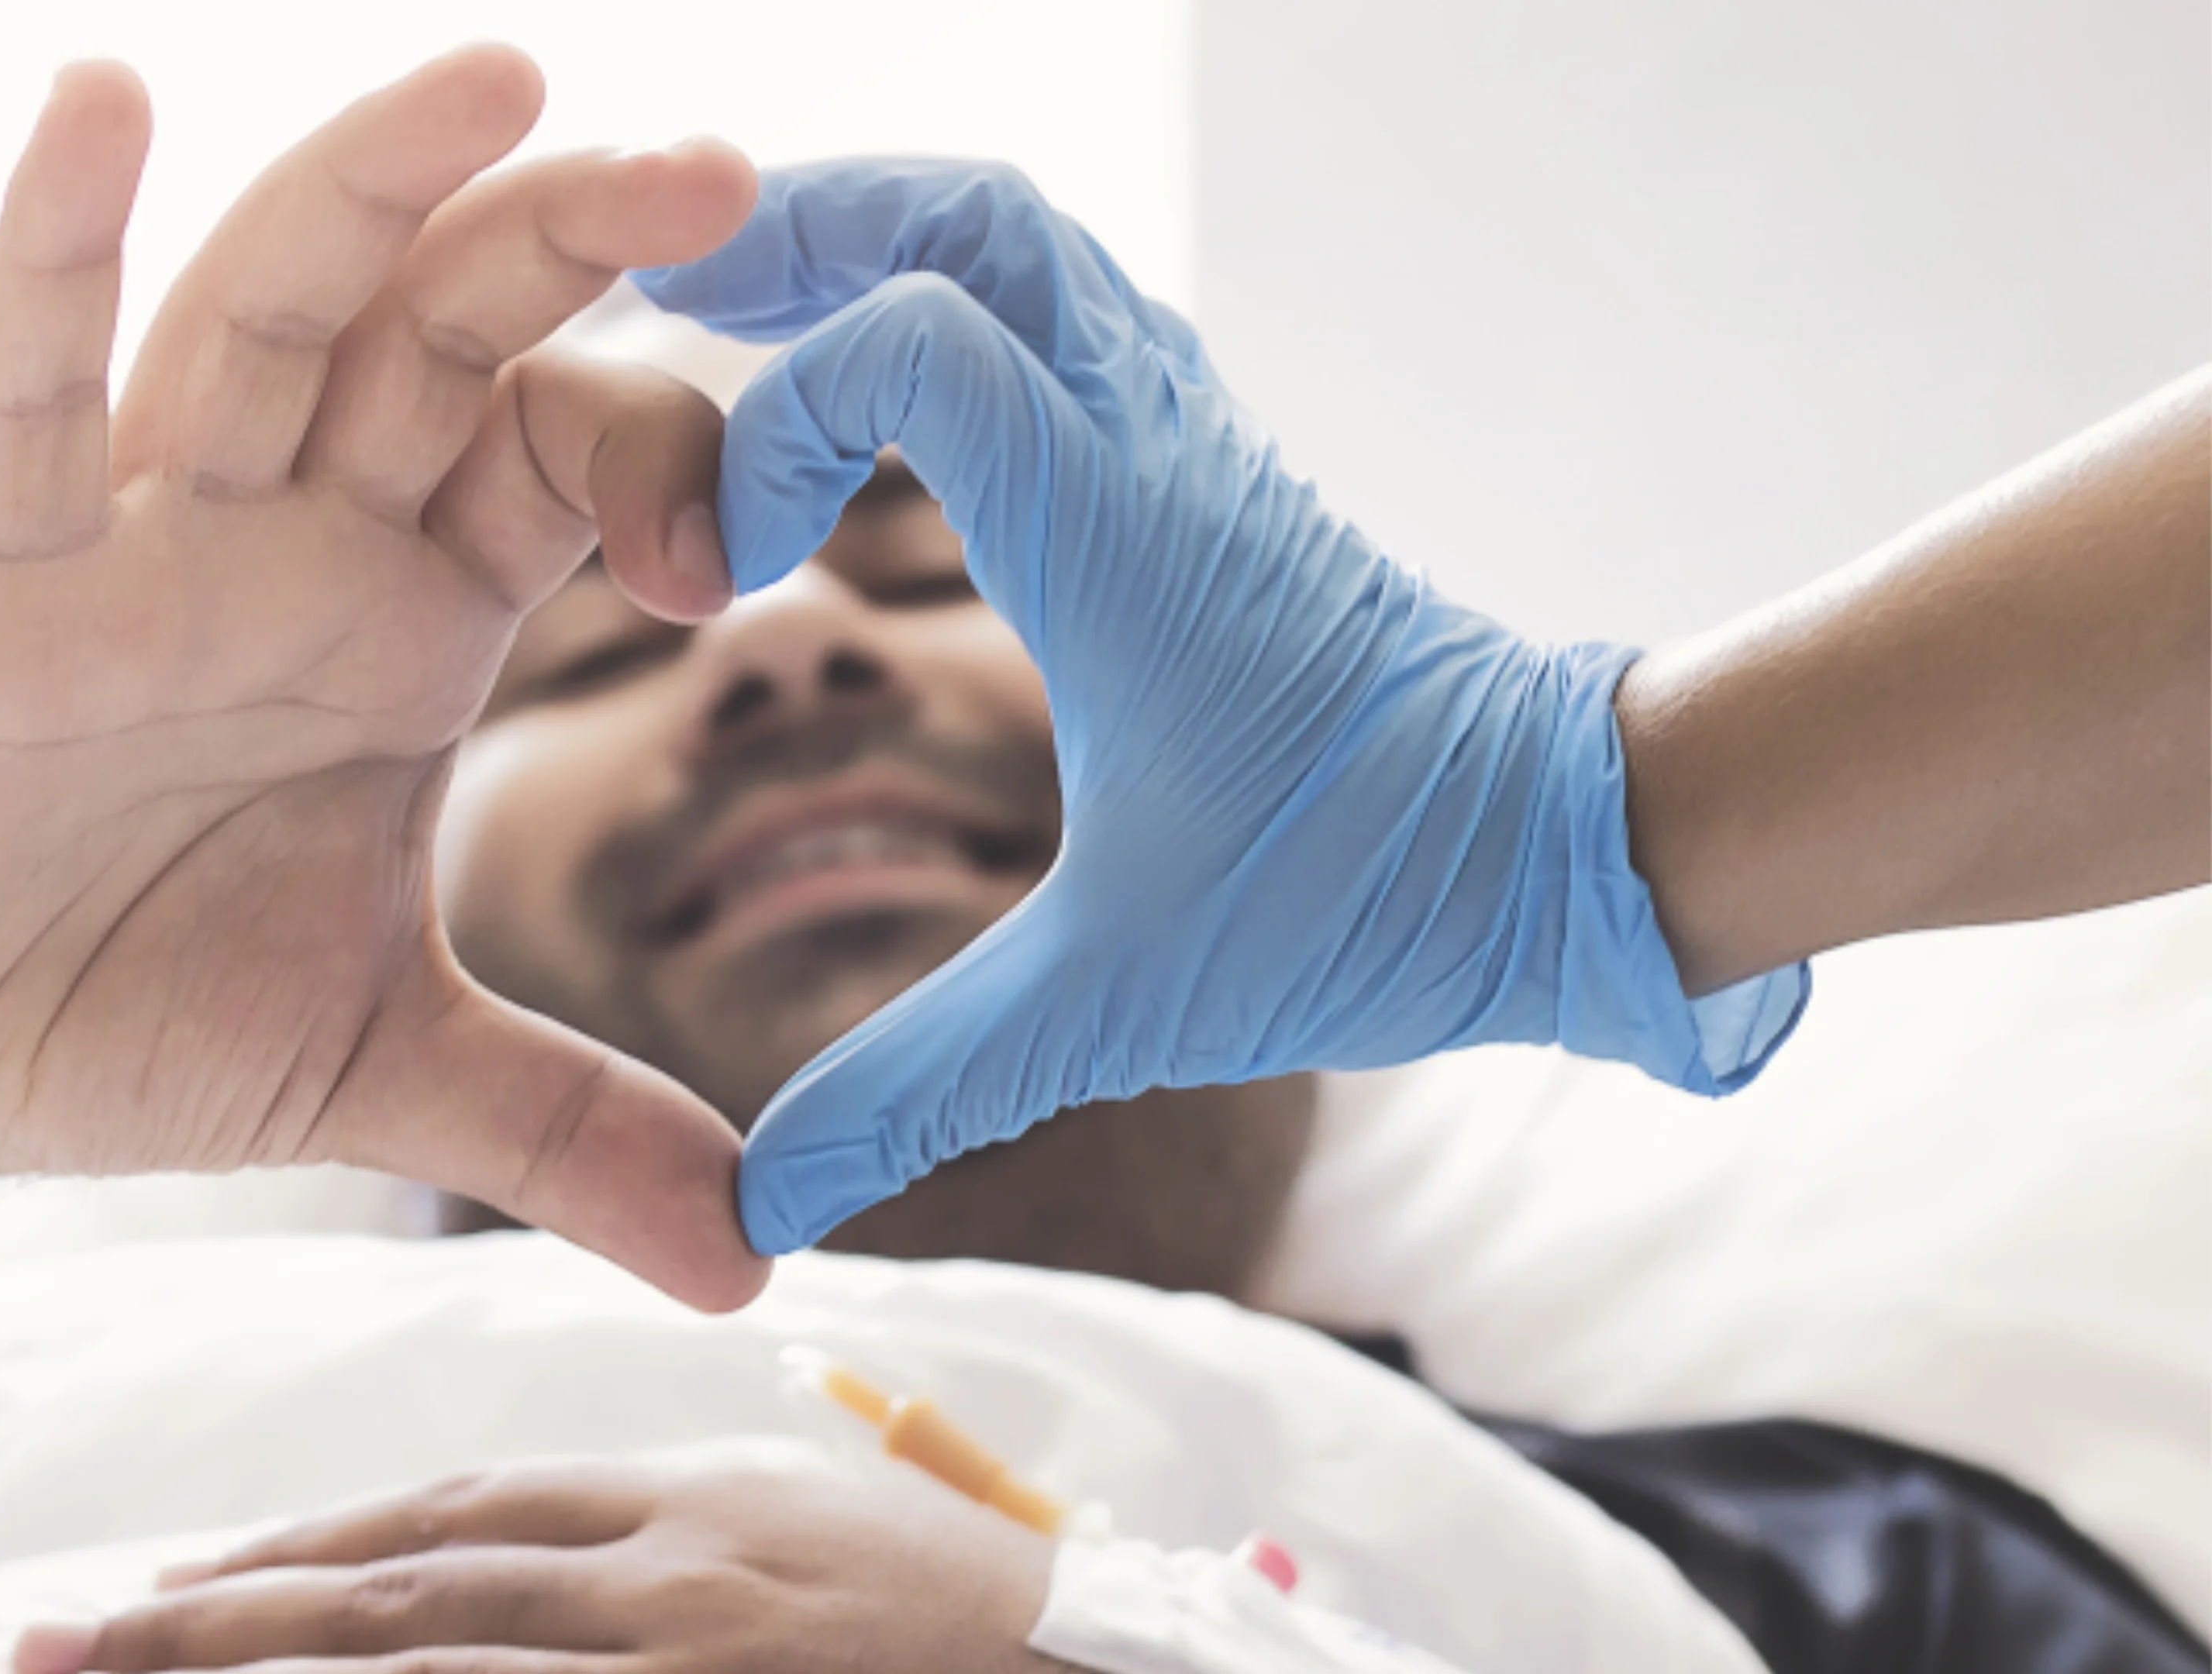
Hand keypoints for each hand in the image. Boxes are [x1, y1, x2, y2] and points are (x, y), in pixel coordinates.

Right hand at [0, 49, 768, 1307]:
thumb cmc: (121, 1010)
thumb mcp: (387, 1071)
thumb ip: (569, 1133)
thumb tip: (753, 1258)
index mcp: (404, 621)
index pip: (563, 459)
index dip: (669, 451)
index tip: (758, 532)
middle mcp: (290, 546)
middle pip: (444, 339)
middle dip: (570, 243)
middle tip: (722, 171)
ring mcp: (140, 545)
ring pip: (265, 321)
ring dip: (371, 192)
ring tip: (498, 76)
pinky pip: (21, 405)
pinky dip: (45, 259)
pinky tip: (100, 109)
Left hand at [24, 1443, 1065, 1673]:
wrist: (1107, 1668)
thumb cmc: (958, 1606)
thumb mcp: (801, 1520)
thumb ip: (665, 1520)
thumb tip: (519, 1542)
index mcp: (683, 1494)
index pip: (450, 1510)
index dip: (302, 1548)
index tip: (177, 1583)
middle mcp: (662, 1576)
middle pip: (401, 1588)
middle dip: (217, 1621)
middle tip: (61, 1647)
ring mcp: (684, 1666)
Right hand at [635, 162, 1810, 1251]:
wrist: (1572, 845)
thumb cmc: (1369, 895)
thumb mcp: (1119, 998)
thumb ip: (922, 1085)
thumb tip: (764, 1211)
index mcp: (1114, 534)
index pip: (911, 339)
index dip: (772, 414)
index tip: (729, 568)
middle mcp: (1154, 444)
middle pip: (975, 215)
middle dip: (812, 225)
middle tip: (681, 290)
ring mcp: (1193, 438)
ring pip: (1034, 241)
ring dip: (890, 241)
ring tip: (754, 303)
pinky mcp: (1216, 467)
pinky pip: (1076, 312)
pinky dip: (964, 303)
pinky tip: (896, 390)